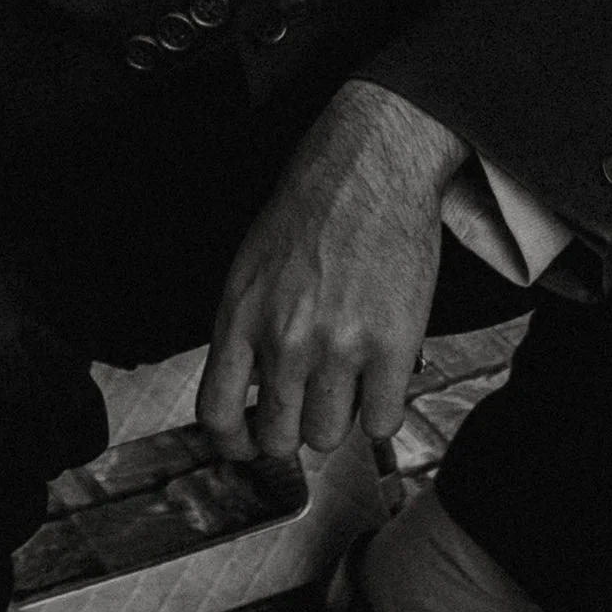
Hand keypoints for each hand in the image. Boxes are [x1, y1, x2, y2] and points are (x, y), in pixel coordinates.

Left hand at [197, 82, 466, 463]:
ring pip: (328, 435)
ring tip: (347, 389)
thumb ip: (246, 330)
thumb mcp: (251, 267)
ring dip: (337, 422)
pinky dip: (381, 414)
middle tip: (307, 413)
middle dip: (291, 434)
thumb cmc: (313, 207)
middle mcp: (284, 340)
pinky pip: (381, 422)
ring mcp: (340, 346)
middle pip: (277, 438)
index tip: (248, 444)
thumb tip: (252, 390)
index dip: (234, 444)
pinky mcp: (394, 346)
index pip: (217, 415)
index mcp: (240, 318)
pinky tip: (381, 386)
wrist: (372, 166)